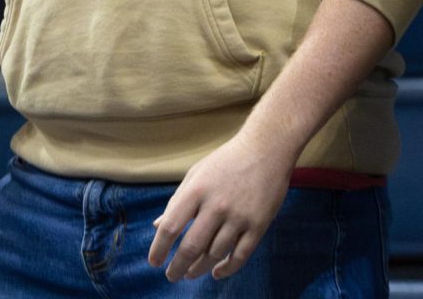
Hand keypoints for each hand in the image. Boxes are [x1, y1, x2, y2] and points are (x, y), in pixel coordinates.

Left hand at [148, 128, 295, 282]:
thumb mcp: (198, 173)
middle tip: (171, 276)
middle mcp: (217, 205)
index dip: (159, 249)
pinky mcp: (258, 224)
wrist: (268, 147)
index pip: (171, 227)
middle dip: (177, 267)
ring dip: (199, 269)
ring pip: (214, 255)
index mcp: (198, 189)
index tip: (154, 261)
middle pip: (191, 247)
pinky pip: (240, 256)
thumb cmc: (228, 160)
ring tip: (191, 272)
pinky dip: (227, 269)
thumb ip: (178, 200)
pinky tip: (217, 272)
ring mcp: (239, 216)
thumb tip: (157, 226)